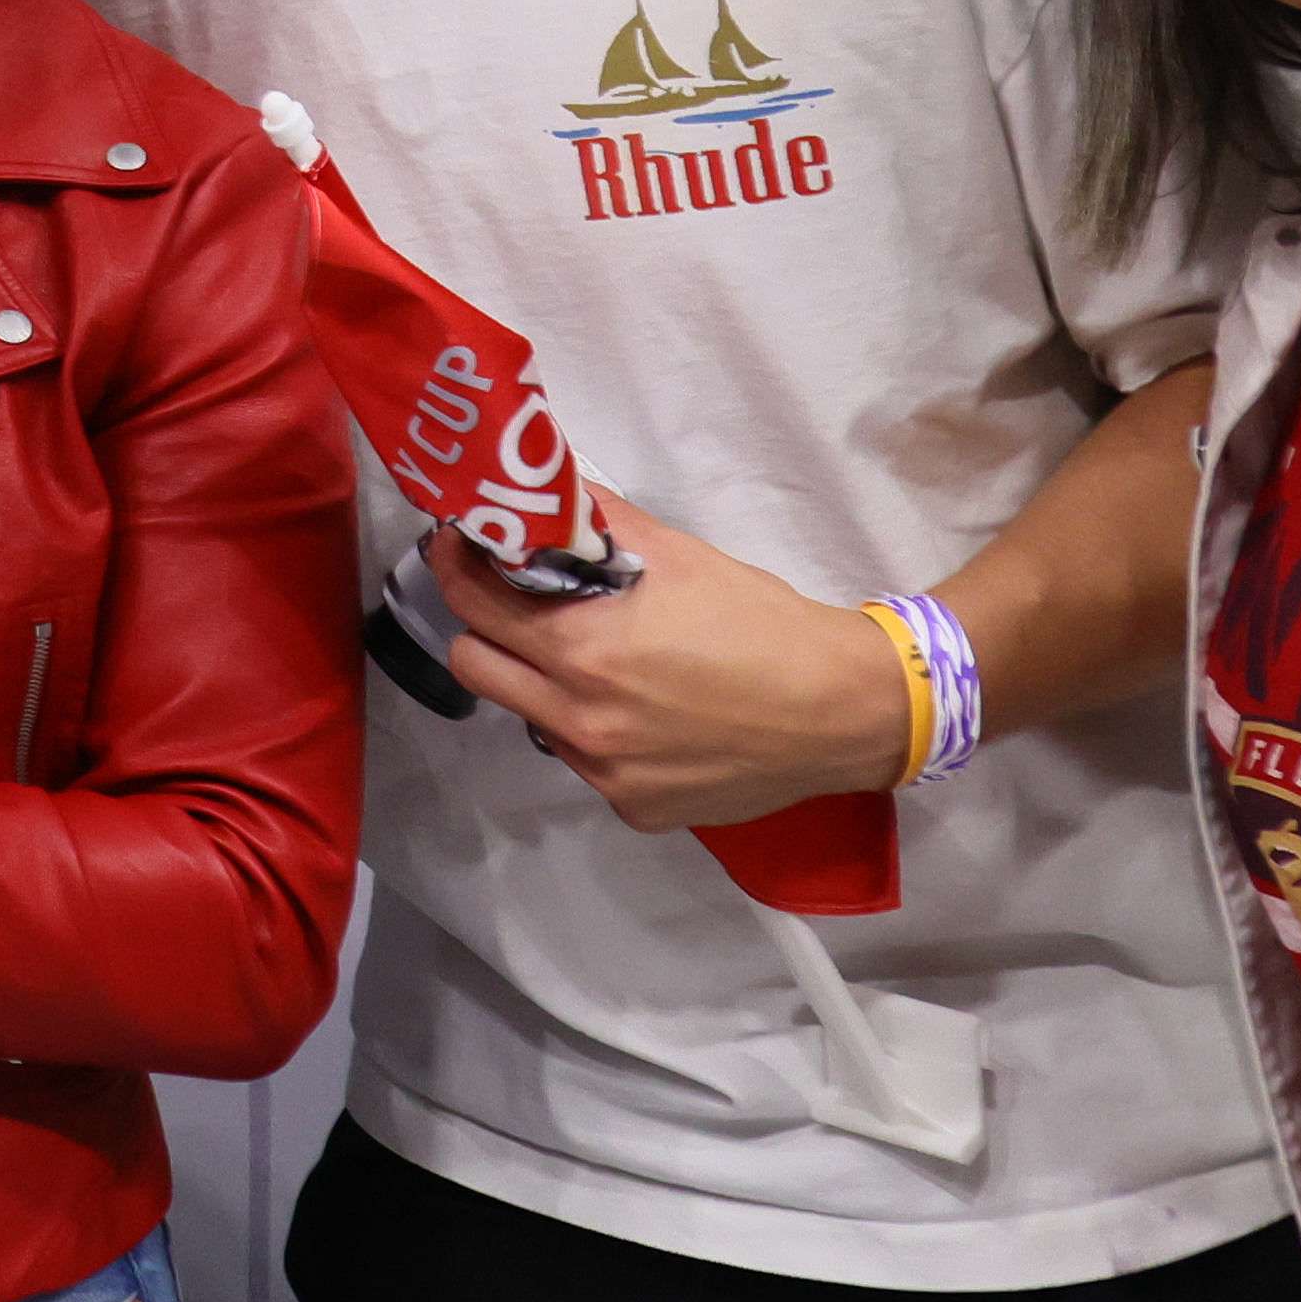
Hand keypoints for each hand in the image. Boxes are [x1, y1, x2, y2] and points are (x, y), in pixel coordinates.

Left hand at [436, 495, 917, 828]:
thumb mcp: (681, 557)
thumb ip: (604, 525)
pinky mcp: (636, 809)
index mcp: (583, 651)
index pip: (474, 605)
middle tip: (513, 602)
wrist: (843, 711)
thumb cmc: (763, 625)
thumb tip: (554, 492)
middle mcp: (580, 721)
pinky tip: (646, 713)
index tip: (459, 546)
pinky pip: (587, 764)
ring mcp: (605, 774)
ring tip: (594, 659)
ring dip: (541, 685)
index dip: (457, 568)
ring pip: (531, 719)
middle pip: (476, 667)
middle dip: (483, 628)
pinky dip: (597, 733)